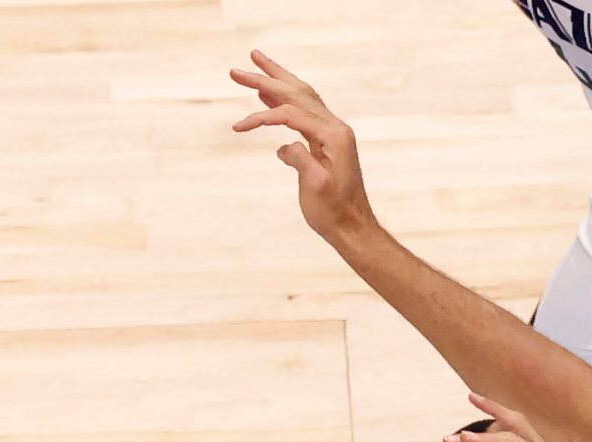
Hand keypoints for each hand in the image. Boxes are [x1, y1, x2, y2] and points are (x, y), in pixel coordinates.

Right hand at [231, 51, 377, 248]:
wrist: (353, 229)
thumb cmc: (334, 213)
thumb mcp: (315, 187)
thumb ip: (300, 160)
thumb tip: (285, 147)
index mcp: (334, 136)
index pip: (292, 114)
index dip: (264, 117)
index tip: (240, 126)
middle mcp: (335, 128)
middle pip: (297, 93)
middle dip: (267, 79)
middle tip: (238, 70)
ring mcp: (332, 133)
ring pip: (302, 97)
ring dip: (277, 81)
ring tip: (255, 63)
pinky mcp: (327, 142)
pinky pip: (303, 114)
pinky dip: (284, 103)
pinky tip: (268, 97)